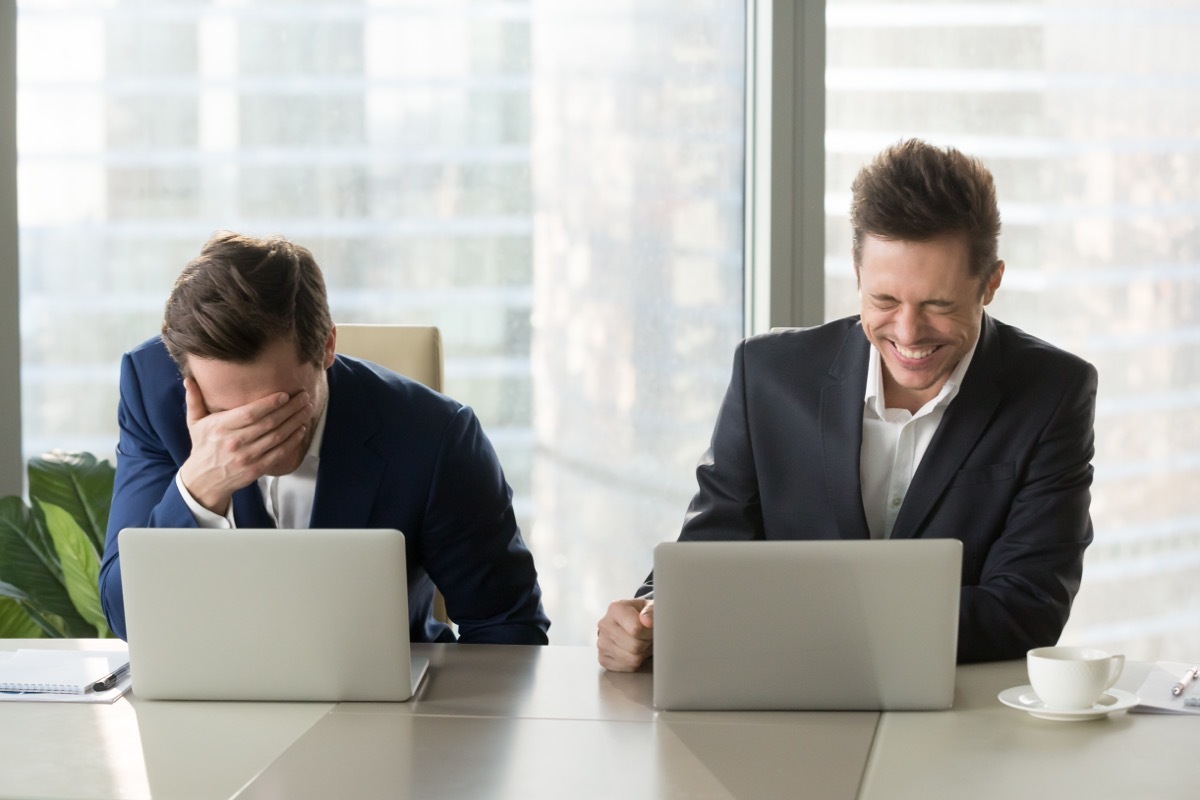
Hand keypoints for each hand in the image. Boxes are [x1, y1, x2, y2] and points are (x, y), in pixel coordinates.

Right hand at [178, 377, 313, 513]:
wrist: (204, 480)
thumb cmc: (203, 447)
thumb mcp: (194, 422)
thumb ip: (194, 400)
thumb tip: (189, 379)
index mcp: (220, 427)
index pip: (249, 414)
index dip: (269, 404)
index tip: (284, 395)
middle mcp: (234, 442)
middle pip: (268, 423)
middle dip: (289, 409)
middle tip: (303, 397)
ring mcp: (247, 457)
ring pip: (277, 437)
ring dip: (295, 421)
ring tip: (307, 409)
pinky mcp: (256, 468)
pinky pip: (279, 453)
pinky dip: (292, 441)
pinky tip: (301, 429)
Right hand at [597, 598, 653, 671]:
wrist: (632, 624)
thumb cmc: (642, 616)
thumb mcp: (651, 607)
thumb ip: (651, 611)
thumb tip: (647, 621)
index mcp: (615, 609)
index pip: (636, 629)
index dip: (648, 631)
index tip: (650, 626)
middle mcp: (605, 625)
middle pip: (634, 646)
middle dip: (646, 643)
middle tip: (646, 636)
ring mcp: (602, 643)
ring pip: (632, 659)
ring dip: (642, 653)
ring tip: (640, 642)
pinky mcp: (603, 659)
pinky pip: (627, 668)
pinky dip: (635, 662)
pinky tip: (633, 651)